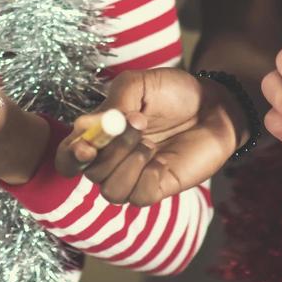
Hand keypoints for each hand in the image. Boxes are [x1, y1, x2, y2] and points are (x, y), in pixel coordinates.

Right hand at [54, 68, 240, 205]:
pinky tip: (158, 159)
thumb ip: (115, 100)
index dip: (69, 156)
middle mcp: (112, 159)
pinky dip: (144, 178)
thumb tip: (95, 125)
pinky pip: (138, 197)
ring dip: (126, 165)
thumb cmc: (173, 92)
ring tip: (148, 142)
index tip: (85, 147)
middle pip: (90, 173)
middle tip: (136, 123)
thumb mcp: (139, 84)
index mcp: (100, 134)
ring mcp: (134, 176)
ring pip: (111, 191)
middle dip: (110, 150)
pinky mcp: (158, 188)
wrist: (213, 104)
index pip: (68, 156)